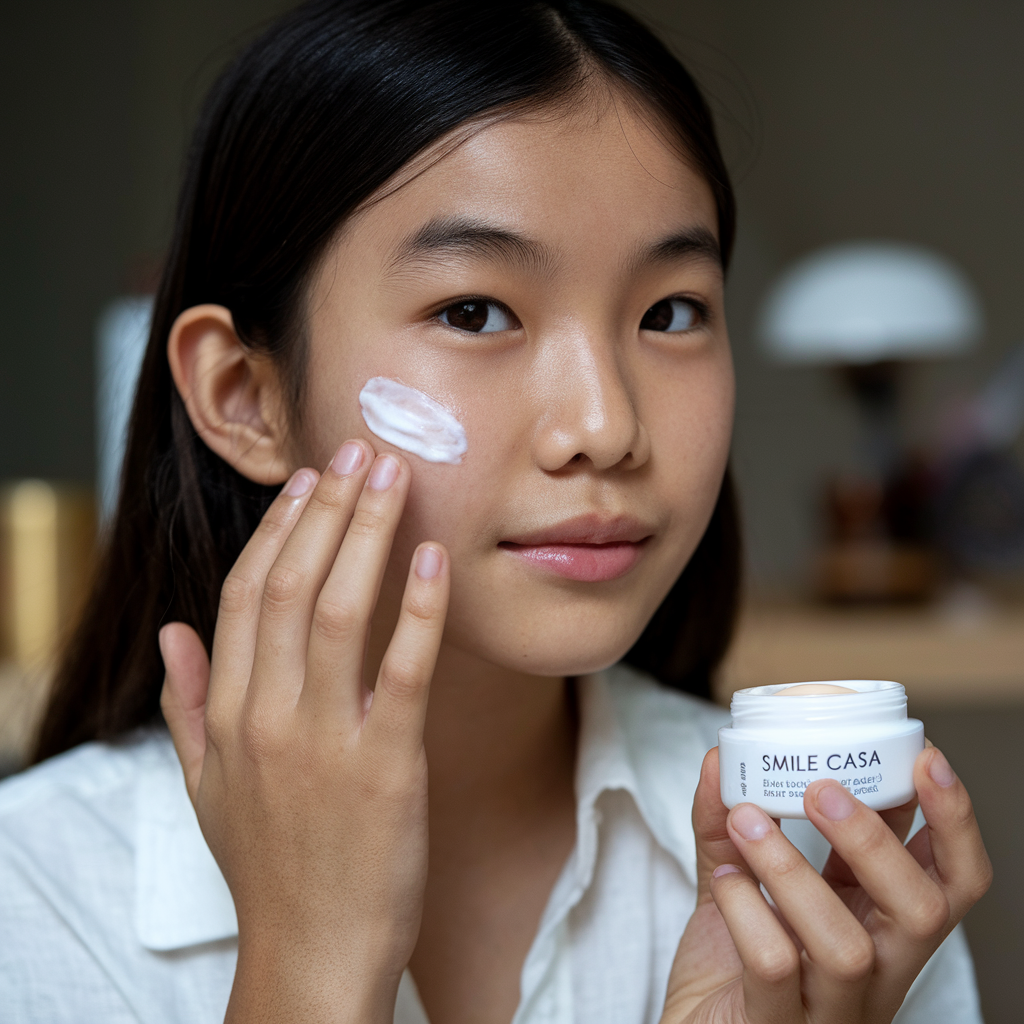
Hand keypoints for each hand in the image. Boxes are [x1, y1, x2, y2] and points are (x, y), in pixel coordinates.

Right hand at [159, 441, 449, 1023]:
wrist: (312, 956)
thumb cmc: (269, 866)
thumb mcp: (206, 786)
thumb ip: (187, 703)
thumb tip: (171, 631)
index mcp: (228, 713)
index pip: (245, 593)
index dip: (279, 529)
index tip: (309, 481)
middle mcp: (267, 716)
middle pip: (290, 584)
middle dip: (327, 508)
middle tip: (361, 451)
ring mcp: (325, 739)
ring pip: (338, 610)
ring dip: (367, 534)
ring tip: (394, 477)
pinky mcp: (386, 766)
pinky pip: (404, 670)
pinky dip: (419, 610)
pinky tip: (435, 559)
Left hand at [662, 746, 991, 1023]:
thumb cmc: (727, 967)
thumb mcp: (738, 884)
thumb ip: (729, 825)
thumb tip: (720, 759)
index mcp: (877, 928)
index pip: (949, 880)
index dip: (952, 820)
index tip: (924, 757)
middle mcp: (873, 972)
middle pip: (923, 912)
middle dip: (877, 840)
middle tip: (821, 788)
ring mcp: (830, 1009)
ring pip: (848, 945)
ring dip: (794, 869)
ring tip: (748, 819)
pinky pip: (777, 967)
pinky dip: (747, 909)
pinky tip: (725, 877)